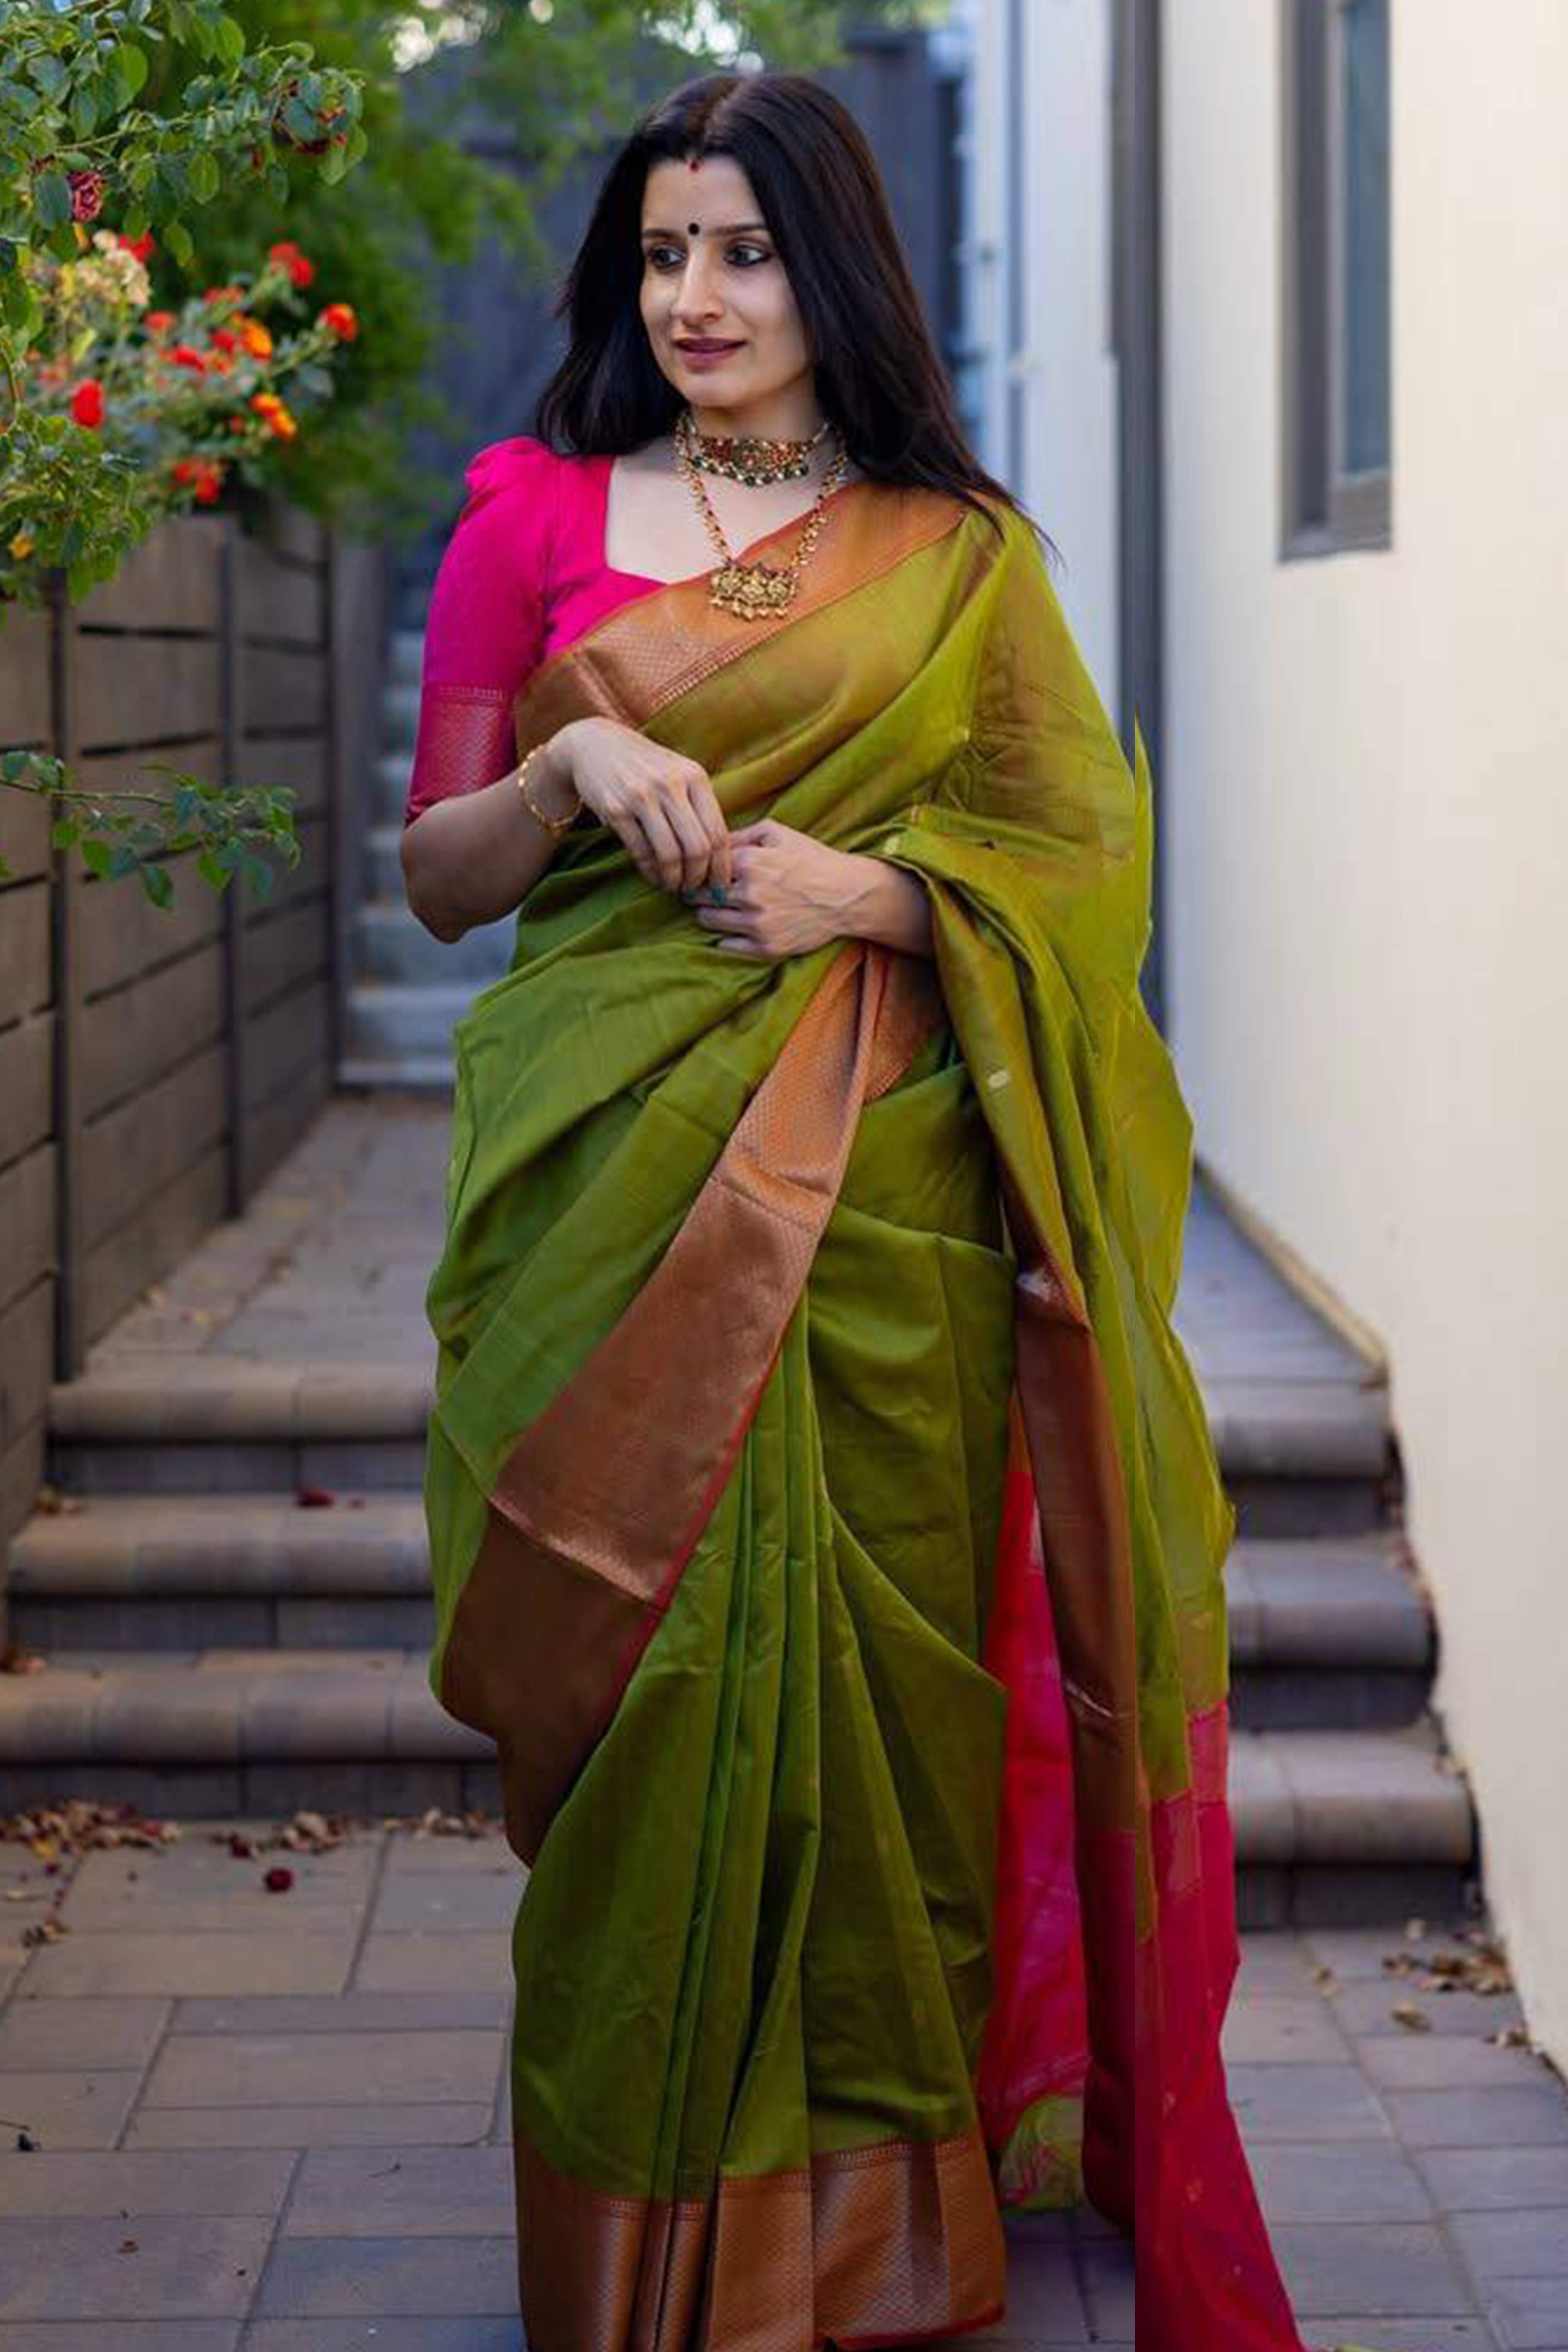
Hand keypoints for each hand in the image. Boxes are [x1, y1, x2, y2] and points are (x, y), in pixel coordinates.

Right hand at [553, 716, 731, 894]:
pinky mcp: (616, 809)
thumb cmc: (645, 767)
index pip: (719, 833)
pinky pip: (641, 852)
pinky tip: (654, 877)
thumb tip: (722, 854)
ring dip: (674, 879)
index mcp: (695, 776)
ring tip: (674, 886)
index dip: (722, 867)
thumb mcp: (679, 773)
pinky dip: (650, 872)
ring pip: (670, 854)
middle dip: (699, 877)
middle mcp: (671, 785)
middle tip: (695, 889)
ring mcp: (642, 796)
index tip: (720, 886)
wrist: (595, 745)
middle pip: (698, 848)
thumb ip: (700, 805)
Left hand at [685, 819, 877, 959]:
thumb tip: (710, 843)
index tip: (696, 873)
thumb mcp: (778, 834)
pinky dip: (724, 937)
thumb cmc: (813, 860)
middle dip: (697, 893)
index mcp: (749, 862)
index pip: (704, 866)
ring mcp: (757, 923)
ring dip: (708, 914)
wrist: (847, 896)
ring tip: (717, 909)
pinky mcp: (766, 947)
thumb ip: (741, 835)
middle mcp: (749, 894)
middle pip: (700, 896)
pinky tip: (733, 928)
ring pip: (708, 921)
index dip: (699, 869)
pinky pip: (726, 945)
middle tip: (699, 892)